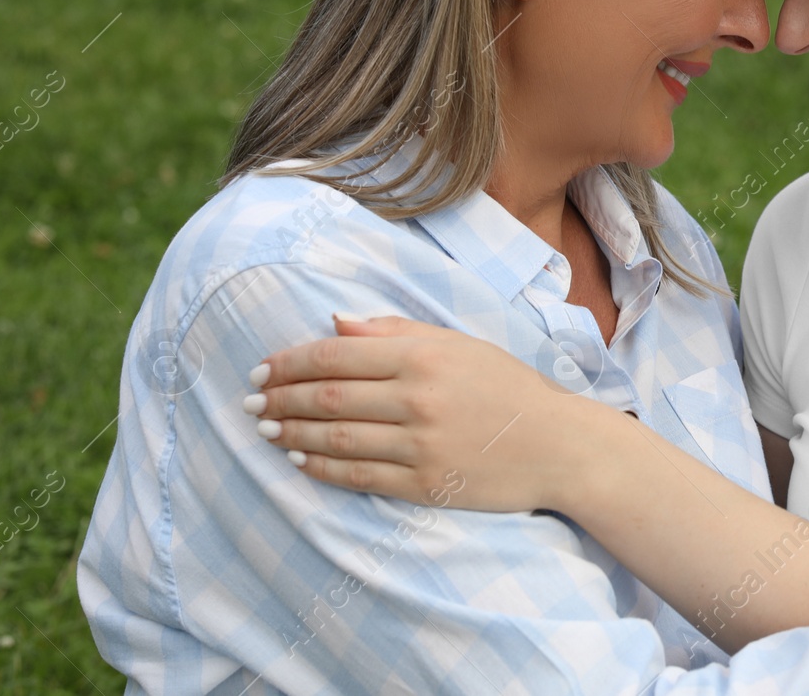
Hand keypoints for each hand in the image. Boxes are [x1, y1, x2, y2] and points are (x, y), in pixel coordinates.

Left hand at [243, 315, 618, 511]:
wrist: (558, 445)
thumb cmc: (508, 387)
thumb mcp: (459, 344)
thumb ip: (396, 331)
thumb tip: (335, 324)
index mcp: (424, 356)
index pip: (336, 355)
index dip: (290, 362)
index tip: (261, 368)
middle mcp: (418, 399)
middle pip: (328, 396)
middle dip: (280, 398)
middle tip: (250, 401)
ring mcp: (420, 445)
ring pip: (335, 438)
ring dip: (292, 432)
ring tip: (266, 429)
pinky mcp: (425, 484)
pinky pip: (359, 475)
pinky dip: (321, 467)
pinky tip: (300, 459)